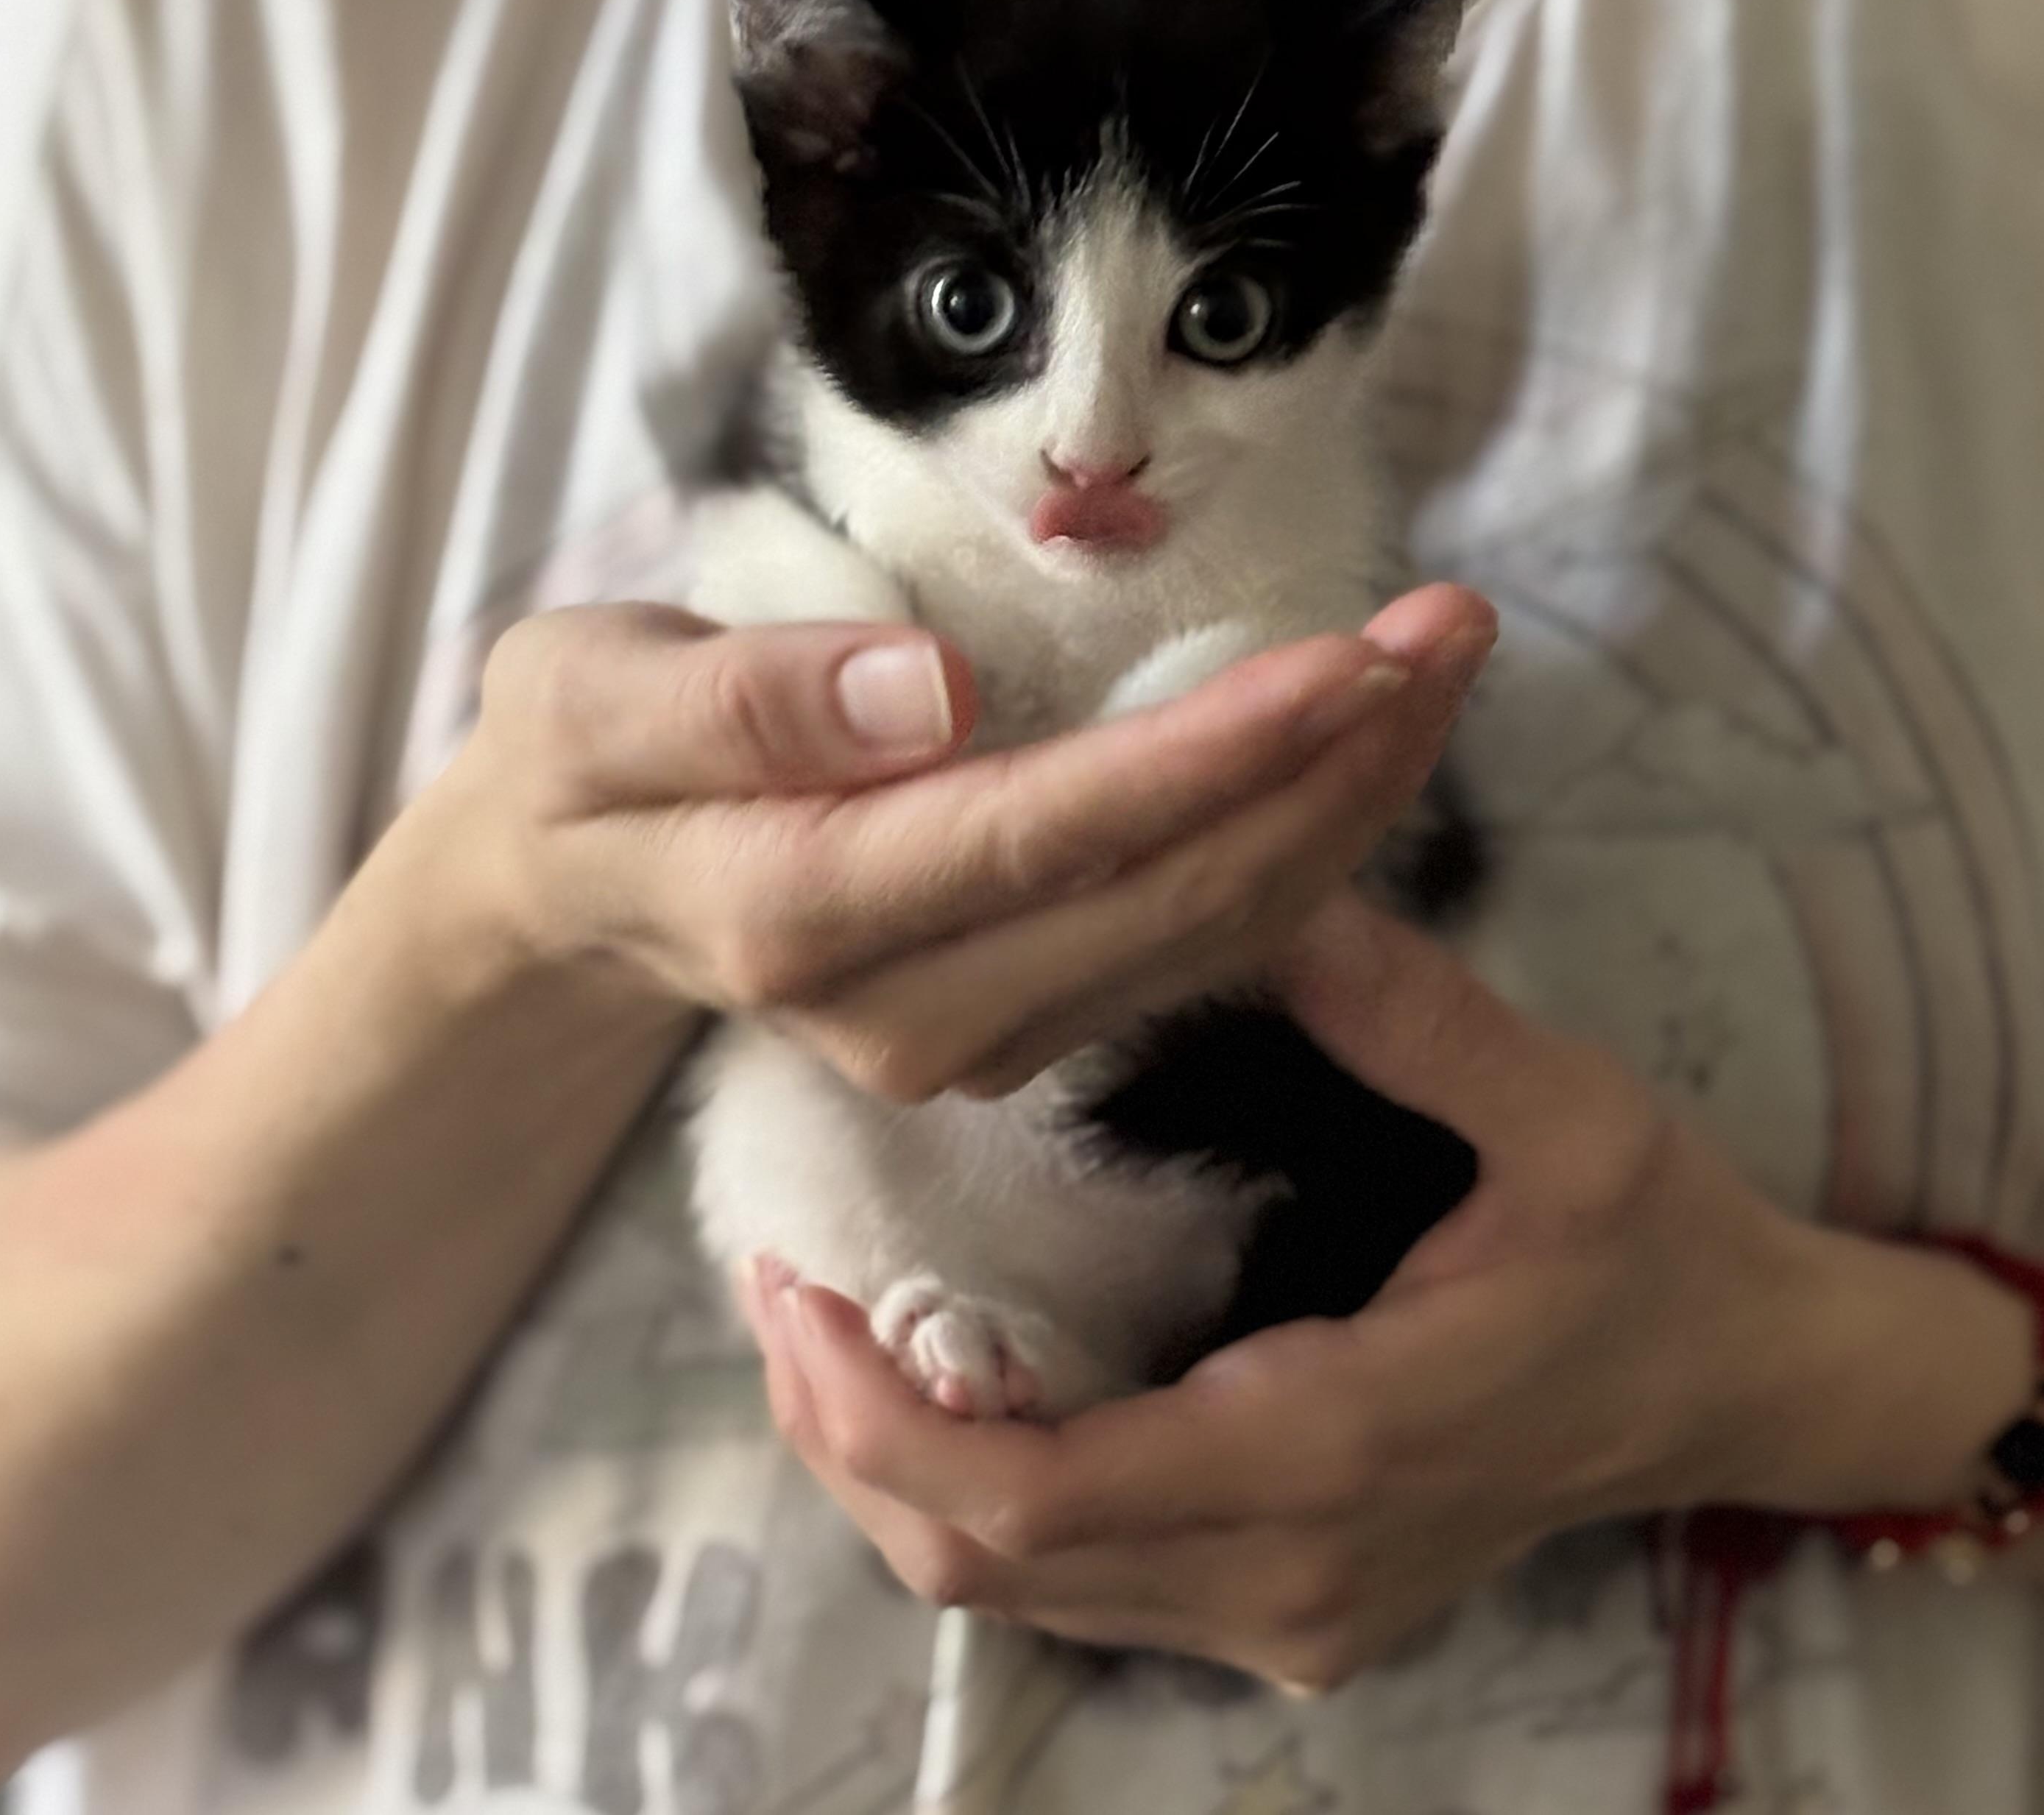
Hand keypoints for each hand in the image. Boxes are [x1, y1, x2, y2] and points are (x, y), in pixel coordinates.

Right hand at [423, 587, 1495, 1098]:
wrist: (576, 887)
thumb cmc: (577, 765)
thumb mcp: (588, 693)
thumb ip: (740, 700)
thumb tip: (931, 694)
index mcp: (801, 916)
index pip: (1045, 833)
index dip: (1209, 752)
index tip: (1351, 657)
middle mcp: (906, 1017)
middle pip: (1165, 898)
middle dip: (1328, 767)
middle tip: (1454, 630)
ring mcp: (972, 1043)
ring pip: (1206, 934)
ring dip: (1344, 808)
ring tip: (1445, 668)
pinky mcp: (1020, 1029)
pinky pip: (1191, 949)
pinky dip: (1296, 853)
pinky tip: (1365, 756)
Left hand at [742, 895, 2036, 1689]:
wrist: (1736, 1383)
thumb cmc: (1649, 1245)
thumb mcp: (1561, 1107)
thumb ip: (1408, 1009)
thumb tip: (1263, 893)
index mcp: (1336, 1448)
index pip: (1040, 1496)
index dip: (881, 1412)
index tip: (794, 1284)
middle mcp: (1287, 1573)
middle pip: (986, 1563)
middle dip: (844, 1438)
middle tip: (772, 1285)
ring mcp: (1284, 1614)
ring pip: (1011, 1594)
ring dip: (888, 1471)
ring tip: (823, 1321)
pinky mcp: (1285, 1610)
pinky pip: (1073, 1587)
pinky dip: (971, 1498)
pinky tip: (938, 1381)